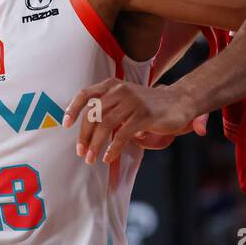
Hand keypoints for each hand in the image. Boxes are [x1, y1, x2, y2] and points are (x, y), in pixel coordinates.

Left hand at [63, 79, 200, 164]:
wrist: (179, 102)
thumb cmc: (148, 105)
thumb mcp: (125, 101)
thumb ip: (108, 108)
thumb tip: (87, 130)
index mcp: (112, 85)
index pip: (86, 94)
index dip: (73, 108)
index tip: (65, 124)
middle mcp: (120, 90)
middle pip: (93, 114)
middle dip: (84, 136)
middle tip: (81, 152)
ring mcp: (132, 102)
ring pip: (105, 125)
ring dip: (95, 145)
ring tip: (91, 159)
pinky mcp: (144, 115)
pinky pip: (122, 134)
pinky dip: (112, 148)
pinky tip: (107, 157)